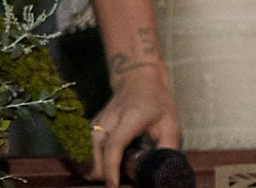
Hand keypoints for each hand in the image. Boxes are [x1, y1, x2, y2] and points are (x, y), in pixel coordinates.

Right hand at [89, 63, 177, 183]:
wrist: (138, 79)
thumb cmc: (156, 101)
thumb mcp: (169, 121)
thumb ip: (167, 146)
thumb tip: (164, 170)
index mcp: (130, 117)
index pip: (114, 146)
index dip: (111, 169)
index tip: (113, 186)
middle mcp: (108, 121)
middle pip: (96, 155)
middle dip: (104, 175)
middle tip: (120, 183)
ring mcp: (96, 124)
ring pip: (87, 156)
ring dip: (98, 171)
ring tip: (114, 178)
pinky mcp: (90, 129)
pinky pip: (85, 152)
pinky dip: (94, 164)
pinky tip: (106, 170)